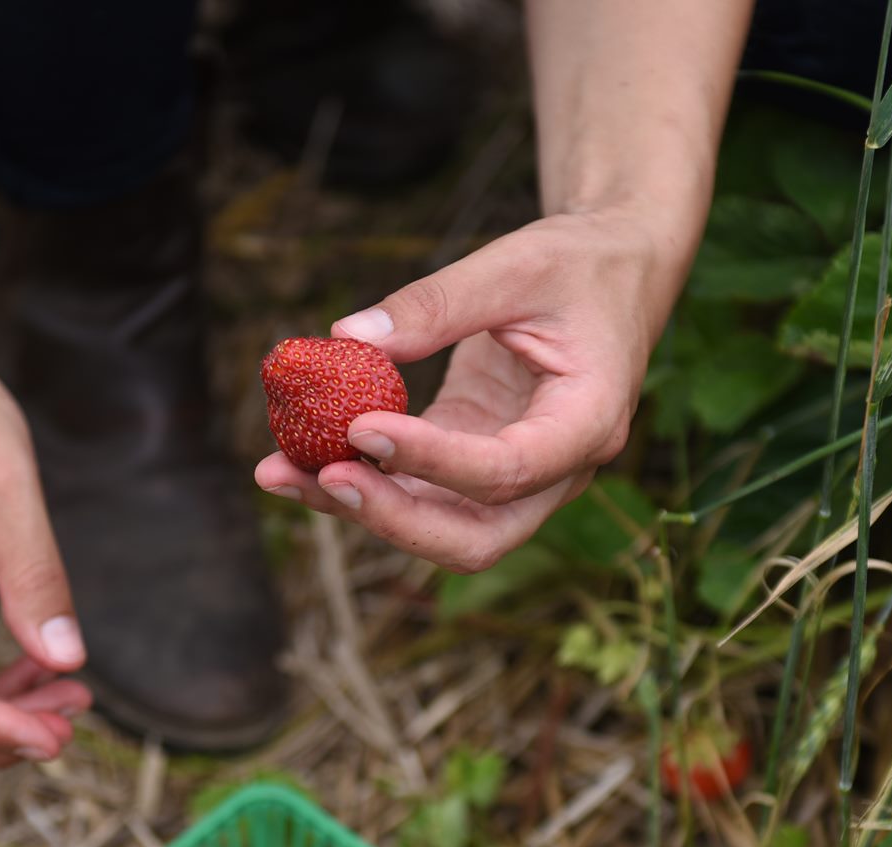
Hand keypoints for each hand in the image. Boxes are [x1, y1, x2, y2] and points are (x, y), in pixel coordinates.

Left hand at [253, 209, 686, 571]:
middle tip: (322, 478)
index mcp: (590, 422)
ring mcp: (514, 478)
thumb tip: (345, 336)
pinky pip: (415, 492)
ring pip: (439, 529)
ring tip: (277, 473)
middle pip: (476, 537)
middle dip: (394, 518)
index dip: (434, 460)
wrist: (614, 274)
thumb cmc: (578, 264)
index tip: (361, 427)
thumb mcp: (517, 264)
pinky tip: (293, 461)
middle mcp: (558, 471)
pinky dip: (358, 482)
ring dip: (360, 510)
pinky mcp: (472, 461)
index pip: (508, 468)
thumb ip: (438, 302)